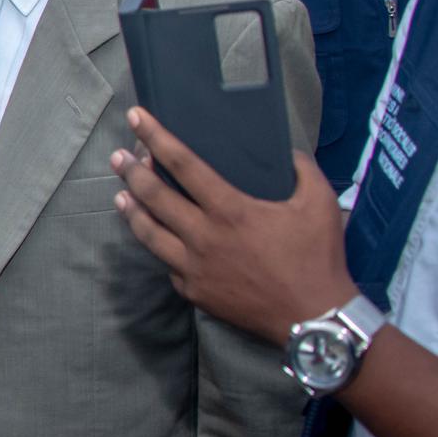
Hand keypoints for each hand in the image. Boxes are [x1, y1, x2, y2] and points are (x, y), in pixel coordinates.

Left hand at [111, 108, 357, 343]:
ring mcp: (193, 268)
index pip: (183, 165)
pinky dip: (161, 248)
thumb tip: (288, 153)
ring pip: (149, 234)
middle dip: (131, 172)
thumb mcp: (320, 203)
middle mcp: (203, 237)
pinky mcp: (193, 292)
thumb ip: (302, 170)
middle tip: (118, 157)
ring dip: (132, 210)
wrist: (313, 318)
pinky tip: (157, 238)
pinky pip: (169, 265)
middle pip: (154, 197)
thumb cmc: (317, 258)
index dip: (156, 137)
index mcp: (230, 210)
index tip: (135, 118)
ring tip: (121, 194)